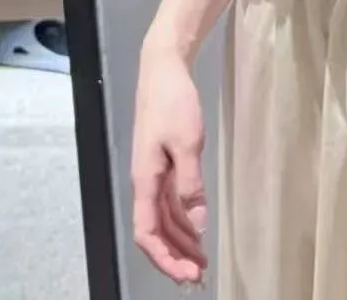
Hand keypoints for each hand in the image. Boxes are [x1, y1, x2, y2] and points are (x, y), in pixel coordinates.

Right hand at [131, 45, 208, 286]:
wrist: (164, 69)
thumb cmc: (173, 103)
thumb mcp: (187, 142)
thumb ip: (191, 184)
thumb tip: (198, 224)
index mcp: (145, 181)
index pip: (148, 234)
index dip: (165, 258)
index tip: (187, 275)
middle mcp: (146, 183)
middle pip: (155, 232)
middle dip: (175, 256)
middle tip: (199, 276)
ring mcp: (154, 173)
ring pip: (164, 219)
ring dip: (180, 240)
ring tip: (201, 259)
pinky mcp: (163, 163)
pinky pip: (170, 202)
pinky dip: (183, 219)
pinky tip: (197, 228)